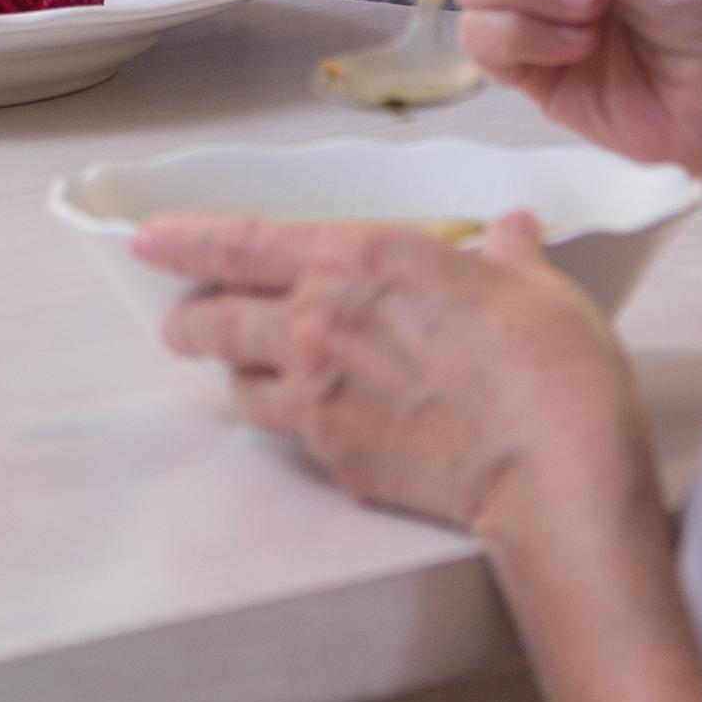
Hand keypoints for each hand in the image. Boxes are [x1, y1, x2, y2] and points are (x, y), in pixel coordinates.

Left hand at [139, 210, 650, 540]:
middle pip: (217, 318)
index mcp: (355, 262)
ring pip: (242, 381)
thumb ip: (507, 254)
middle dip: (190, 318)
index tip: (148, 240)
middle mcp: (316, 323)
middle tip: (181, 322)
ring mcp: (317, 396)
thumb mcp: (533, 286)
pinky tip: (314, 423)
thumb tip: (511, 233)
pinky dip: (292, 423)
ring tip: (248, 372)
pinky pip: (289, 433)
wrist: (553, 468)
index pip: (239, 243)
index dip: (184, 240)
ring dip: (238, 373)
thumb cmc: (548, 368)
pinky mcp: (333, 457)